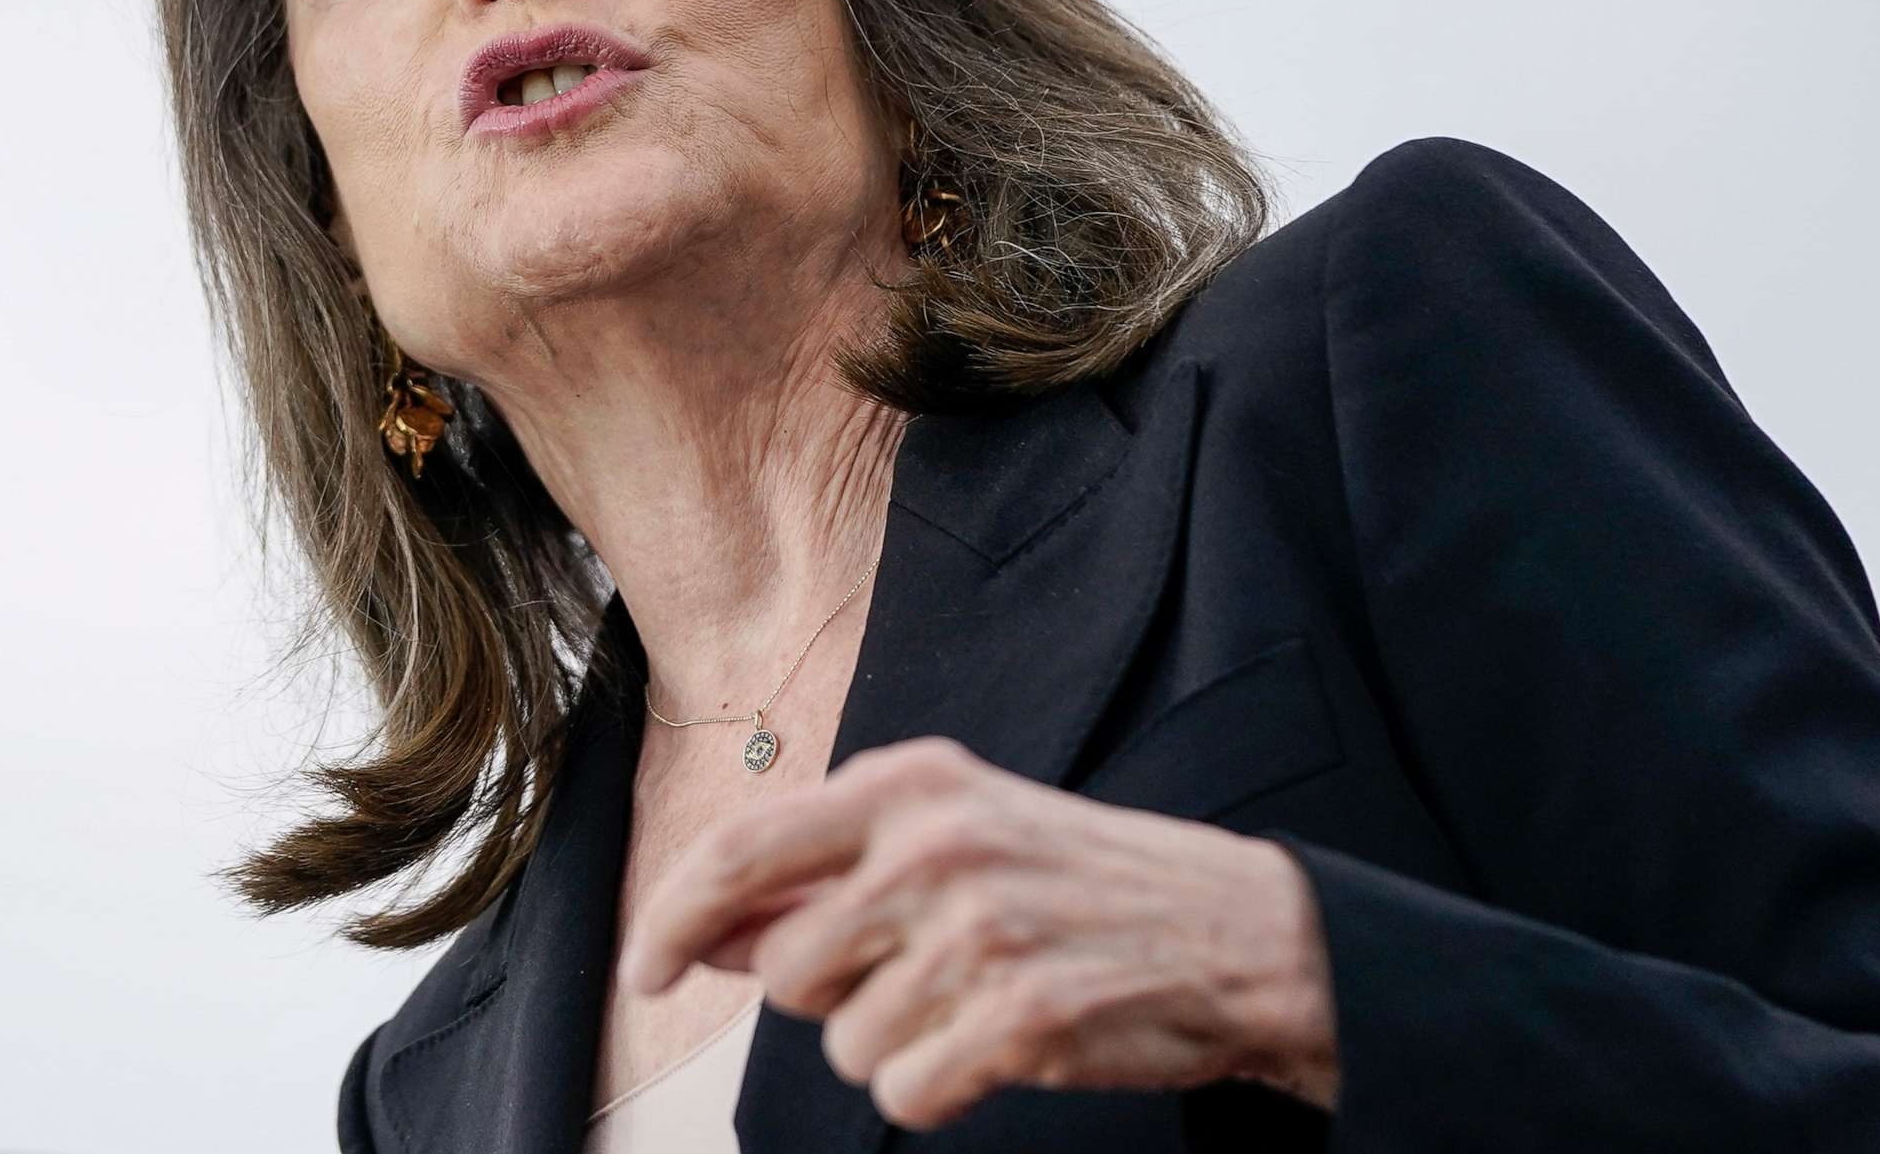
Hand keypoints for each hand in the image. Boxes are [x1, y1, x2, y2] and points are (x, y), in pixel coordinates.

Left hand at [616, 735, 1339, 1130]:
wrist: (1235, 931)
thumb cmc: (1080, 880)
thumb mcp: (957, 831)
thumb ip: (831, 871)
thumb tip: (716, 930)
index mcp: (912, 784)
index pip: (741, 849)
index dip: (673, 919)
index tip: (644, 970)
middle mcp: (935, 845)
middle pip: (788, 970)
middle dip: (833, 994)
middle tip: (919, 968)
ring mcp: (978, 932)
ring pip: (846, 1043)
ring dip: (896, 1042)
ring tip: (977, 996)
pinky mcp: (1017, 1019)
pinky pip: (904, 1095)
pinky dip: (939, 1087)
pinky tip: (998, 1042)